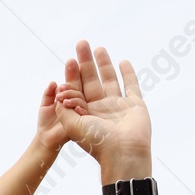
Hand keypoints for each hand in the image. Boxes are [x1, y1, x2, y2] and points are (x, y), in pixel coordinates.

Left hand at [34, 80, 79, 152]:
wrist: (46, 137)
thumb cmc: (45, 121)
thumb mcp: (45, 105)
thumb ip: (48, 93)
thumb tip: (53, 82)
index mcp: (67, 99)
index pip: (72, 89)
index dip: (67, 86)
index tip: (60, 87)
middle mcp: (75, 105)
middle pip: (79, 93)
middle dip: (70, 92)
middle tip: (60, 95)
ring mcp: (79, 113)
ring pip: (82, 102)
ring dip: (74, 99)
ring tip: (64, 102)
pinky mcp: (82, 122)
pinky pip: (85, 114)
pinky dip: (81, 109)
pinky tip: (76, 108)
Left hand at [52, 41, 151, 171]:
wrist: (123, 152)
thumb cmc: (97, 141)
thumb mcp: (72, 125)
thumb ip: (63, 110)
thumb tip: (59, 95)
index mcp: (86, 115)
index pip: (77, 91)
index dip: (72, 76)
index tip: (68, 61)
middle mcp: (101, 109)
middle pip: (92, 81)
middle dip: (86, 62)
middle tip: (81, 43)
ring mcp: (119, 106)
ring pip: (110, 80)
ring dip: (104, 64)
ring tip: (98, 48)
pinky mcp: (135, 104)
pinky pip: (131, 85)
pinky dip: (128, 74)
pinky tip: (123, 62)